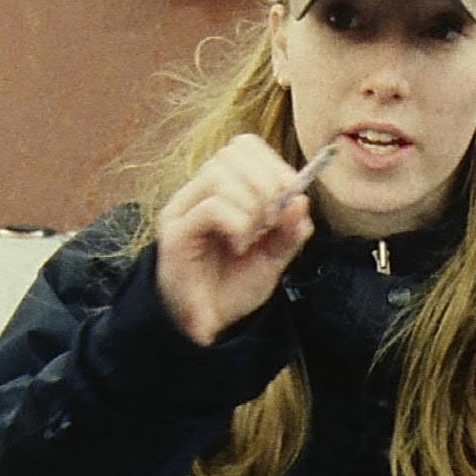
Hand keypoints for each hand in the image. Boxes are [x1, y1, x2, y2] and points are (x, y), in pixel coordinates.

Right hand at [152, 135, 316, 345]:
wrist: (208, 328)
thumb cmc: (233, 289)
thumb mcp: (274, 257)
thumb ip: (289, 230)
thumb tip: (300, 200)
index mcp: (219, 191)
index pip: (243, 147)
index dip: (273, 163)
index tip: (292, 194)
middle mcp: (196, 194)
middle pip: (232, 153)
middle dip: (266, 182)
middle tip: (274, 218)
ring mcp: (181, 211)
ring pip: (220, 175)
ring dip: (251, 205)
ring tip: (254, 236)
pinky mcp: (175, 234)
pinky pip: (212, 207)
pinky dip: (238, 223)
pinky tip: (240, 247)